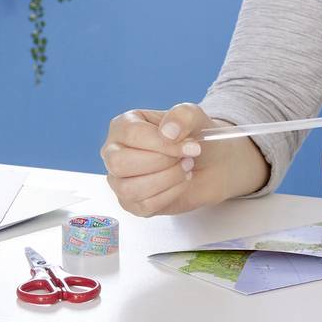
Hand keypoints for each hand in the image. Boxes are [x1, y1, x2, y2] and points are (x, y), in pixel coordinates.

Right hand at [100, 102, 238, 216]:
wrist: (206, 162)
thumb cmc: (191, 136)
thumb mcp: (193, 116)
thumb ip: (182, 115)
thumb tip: (168, 132)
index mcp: (123, 125)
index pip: (132, 134)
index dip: (162, 143)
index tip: (191, 146)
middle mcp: (114, 152)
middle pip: (120, 163)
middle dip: (161, 162)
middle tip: (186, 158)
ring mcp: (119, 180)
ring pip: (130, 188)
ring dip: (167, 179)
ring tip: (186, 168)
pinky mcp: (130, 203)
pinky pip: (144, 206)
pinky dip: (170, 194)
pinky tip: (181, 182)